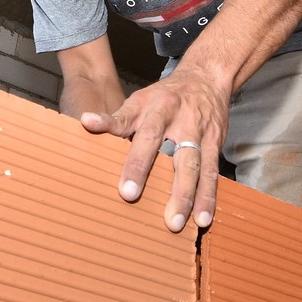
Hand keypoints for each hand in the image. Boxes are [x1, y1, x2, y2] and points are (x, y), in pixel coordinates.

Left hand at [79, 69, 227, 232]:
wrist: (206, 78)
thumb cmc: (165, 96)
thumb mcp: (140, 100)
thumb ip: (119, 119)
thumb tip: (86, 124)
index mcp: (150, 105)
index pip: (126, 120)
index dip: (107, 127)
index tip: (93, 137)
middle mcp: (173, 115)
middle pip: (157, 142)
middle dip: (143, 169)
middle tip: (129, 196)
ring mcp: (197, 129)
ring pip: (191, 164)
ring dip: (185, 195)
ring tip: (177, 223)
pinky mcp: (215, 143)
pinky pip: (211, 172)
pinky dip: (208, 196)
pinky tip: (203, 218)